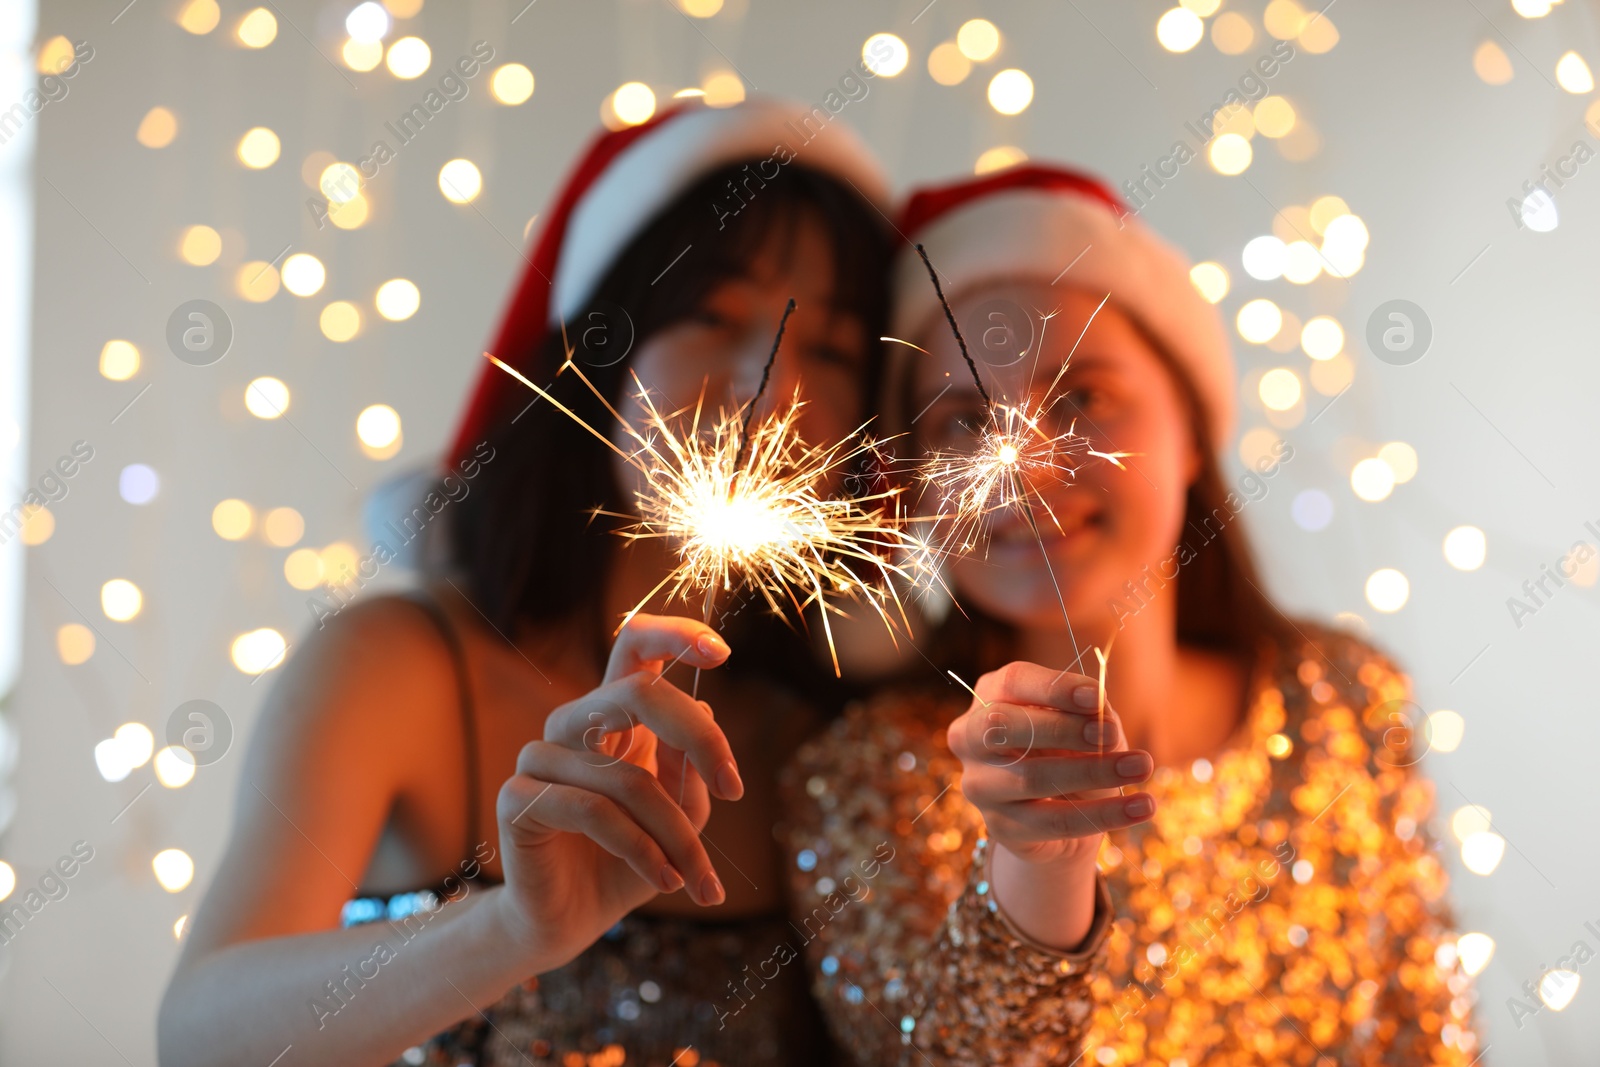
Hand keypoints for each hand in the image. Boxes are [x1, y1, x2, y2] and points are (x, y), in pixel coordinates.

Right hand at [491, 613, 740, 971]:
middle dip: (699, 736)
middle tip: (734, 788)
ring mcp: (539, 757)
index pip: (634, 645)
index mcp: (611, 714)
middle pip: (638, 692)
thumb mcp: (682, 815)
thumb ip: (692, 768)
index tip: (723, 650)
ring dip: (678, 834)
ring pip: (629, 776)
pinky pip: (595, 811)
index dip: (675, 634)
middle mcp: (572, 724)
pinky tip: (666, 881)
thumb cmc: (629, 862)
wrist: (570, 923)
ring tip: (698, 878)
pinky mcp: (517, 798)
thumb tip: (706, 707)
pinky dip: (642, 850)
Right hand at [946, 660, 1155, 869]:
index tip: (1097, 697)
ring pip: (1031, 777)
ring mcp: (980, 785)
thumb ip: (1090, 712)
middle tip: (1112, 733)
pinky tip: (1142, 807)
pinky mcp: (1000, 826)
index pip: (1012, 682)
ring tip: (1142, 767)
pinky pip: (1054, 822)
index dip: (1054, 688)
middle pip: (1002, 726)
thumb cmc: (1070, 749)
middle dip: (1061, 728)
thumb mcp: (1083, 722)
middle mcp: (970, 738)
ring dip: (1093, 771)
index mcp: (989, 696)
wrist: (1063, 809)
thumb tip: (1101, 716)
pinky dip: (1104, 814)